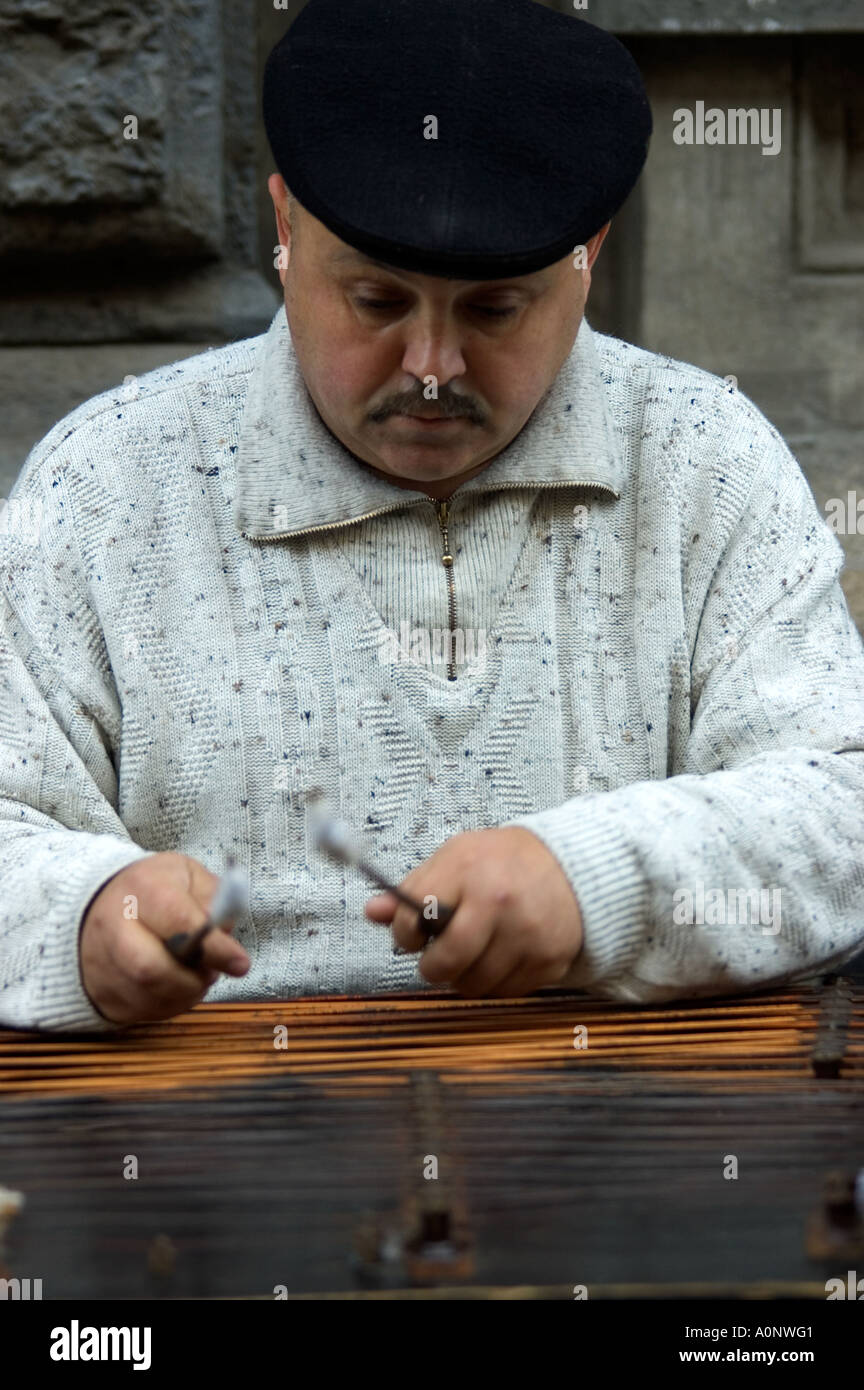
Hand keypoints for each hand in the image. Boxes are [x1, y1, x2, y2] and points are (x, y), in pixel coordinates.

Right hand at [79, 852, 249, 1024]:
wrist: (101, 906)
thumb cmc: (156, 890)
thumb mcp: (189, 875)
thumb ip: (213, 897)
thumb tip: (221, 930)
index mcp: (141, 889)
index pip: (177, 922)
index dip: (212, 947)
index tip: (239, 962)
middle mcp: (112, 926)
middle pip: (151, 969)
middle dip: (193, 979)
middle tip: (212, 972)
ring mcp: (101, 964)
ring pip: (150, 996)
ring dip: (186, 993)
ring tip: (196, 974)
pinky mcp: (103, 993)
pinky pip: (144, 1012)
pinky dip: (171, 1004)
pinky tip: (177, 984)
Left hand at [364, 827, 582, 997]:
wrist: (570, 866)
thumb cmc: (502, 862)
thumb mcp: (455, 859)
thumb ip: (414, 888)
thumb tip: (373, 912)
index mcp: (468, 870)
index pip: (415, 918)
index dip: (405, 932)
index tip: (413, 932)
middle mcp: (499, 903)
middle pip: (446, 964)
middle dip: (433, 967)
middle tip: (438, 958)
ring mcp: (527, 934)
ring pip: (475, 985)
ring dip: (465, 977)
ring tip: (472, 953)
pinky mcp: (549, 959)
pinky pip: (506, 992)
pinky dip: (496, 982)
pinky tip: (500, 957)